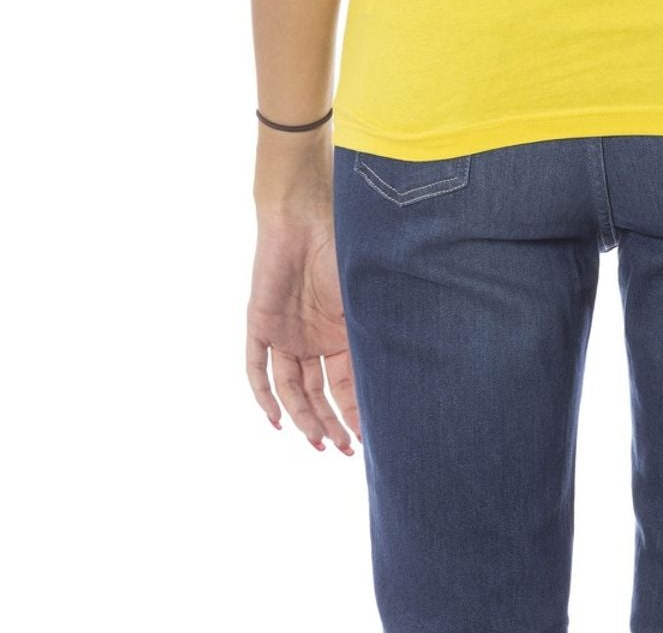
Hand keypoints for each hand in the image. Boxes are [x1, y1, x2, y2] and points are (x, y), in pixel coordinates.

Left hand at [245, 202, 359, 454]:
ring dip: (304, 417)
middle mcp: (313, 338)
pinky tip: (278, 422)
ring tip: (318, 442)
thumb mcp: (364, 297)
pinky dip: (265, 397)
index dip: (356, 412)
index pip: (347, 385)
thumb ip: (373, 333)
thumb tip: (404, 376)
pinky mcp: (260, 324)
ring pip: (292, 388)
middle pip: (320, 394)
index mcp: (342, 332)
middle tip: (344, 450)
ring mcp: (286, 333)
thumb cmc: (343, 246)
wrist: (304, 211)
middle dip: (331, 424)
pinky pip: (257, 369)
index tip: (369, 439)